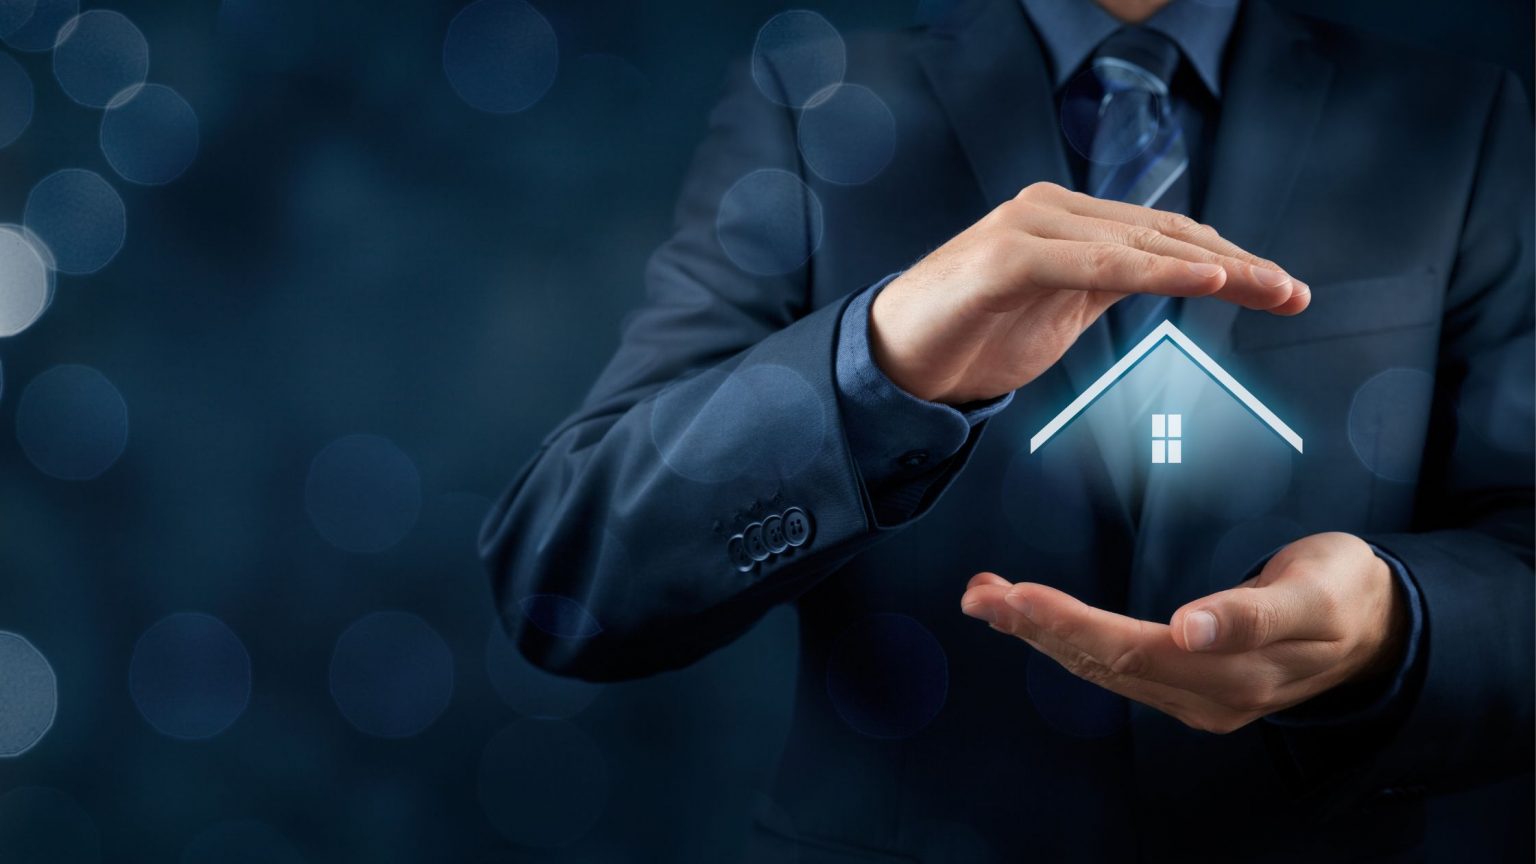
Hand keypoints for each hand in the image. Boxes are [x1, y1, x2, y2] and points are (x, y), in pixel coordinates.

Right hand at [868, 182, 1309, 404]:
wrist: (895, 362)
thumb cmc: (973, 337)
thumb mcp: (1060, 312)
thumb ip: (1107, 285)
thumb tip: (1172, 279)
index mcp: (1068, 222)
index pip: (1164, 235)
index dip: (1230, 259)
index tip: (1282, 291)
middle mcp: (1053, 210)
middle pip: (1164, 232)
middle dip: (1238, 264)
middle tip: (1294, 293)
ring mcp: (1029, 226)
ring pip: (1137, 242)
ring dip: (1211, 265)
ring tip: (1266, 287)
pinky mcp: (1008, 256)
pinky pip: (1095, 261)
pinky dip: (1153, 268)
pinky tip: (1201, 278)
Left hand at [959, 532, 1408, 733]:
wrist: (1377, 627)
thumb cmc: (1343, 592)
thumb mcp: (1316, 592)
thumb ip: (1257, 612)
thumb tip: (1194, 627)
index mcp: (1235, 671)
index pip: (1131, 650)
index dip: (1069, 625)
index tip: (1018, 598)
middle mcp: (1206, 695)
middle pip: (1103, 664)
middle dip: (1035, 628)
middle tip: (979, 594)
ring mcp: (1195, 698)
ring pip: (1101, 669)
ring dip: (1039, 636)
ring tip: (987, 599)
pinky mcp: (1190, 689)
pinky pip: (1115, 668)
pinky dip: (1067, 641)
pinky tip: (1033, 620)